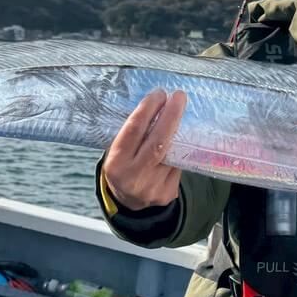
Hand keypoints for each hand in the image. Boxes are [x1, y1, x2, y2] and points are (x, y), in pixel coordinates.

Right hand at [102, 88, 187, 210]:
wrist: (129, 202)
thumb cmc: (124, 167)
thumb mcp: (118, 151)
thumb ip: (133, 134)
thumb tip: (157, 104)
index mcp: (116, 163)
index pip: (134, 131)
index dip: (148, 109)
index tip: (160, 93)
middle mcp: (134, 177)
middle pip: (158, 142)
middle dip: (171, 116)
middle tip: (179, 96)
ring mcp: (153, 187)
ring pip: (172, 153)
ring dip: (178, 132)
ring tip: (179, 116)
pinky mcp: (168, 193)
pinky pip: (178, 166)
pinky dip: (179, 152)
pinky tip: (178, 144)